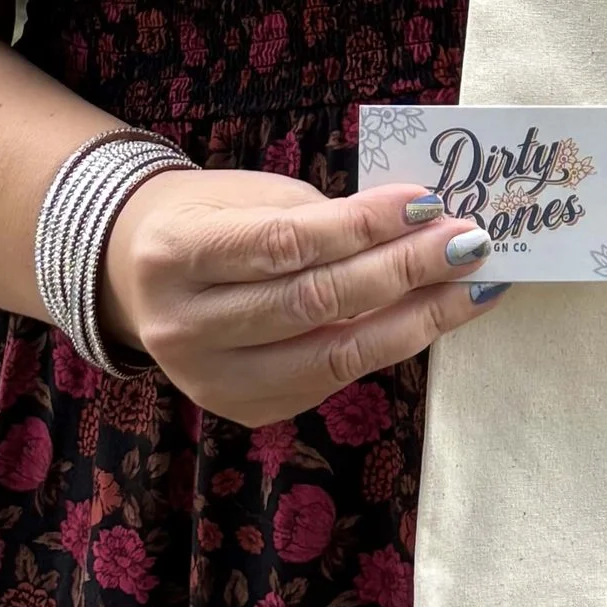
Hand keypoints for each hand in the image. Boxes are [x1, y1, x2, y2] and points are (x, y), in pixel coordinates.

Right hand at [98, 168, 496, 426]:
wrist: (135, 273)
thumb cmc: (209, 218)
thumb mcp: (251, 196)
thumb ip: (324, 217)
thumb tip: (422, 225)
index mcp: (178, 253)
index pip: (287, 243)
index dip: (363, 226)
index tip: (430, 204)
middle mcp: (184, 325)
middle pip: (314, 303)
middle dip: (404, 272)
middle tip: (469, 244)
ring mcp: (208, 380)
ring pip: (331, 356)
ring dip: (415, 320)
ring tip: (471, 287)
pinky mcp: (241, 409)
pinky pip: (328, 380)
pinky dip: (385, 347)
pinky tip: (428, 319)